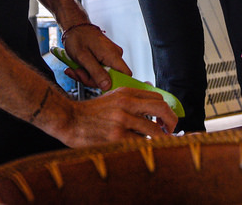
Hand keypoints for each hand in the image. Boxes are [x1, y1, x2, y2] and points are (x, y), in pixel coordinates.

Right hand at [59, 87, 178, 144]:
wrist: (69, 120)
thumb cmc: (91, 112)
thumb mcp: (112, 97)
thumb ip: (131, 99)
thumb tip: (152, 101)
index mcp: (126, 93)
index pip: (157, 98)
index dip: (167, 111)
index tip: (167, 120)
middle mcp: (126, 104)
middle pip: (161, 109)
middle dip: (171, 121)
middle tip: (171, 130)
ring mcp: (121, 120)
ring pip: (153, 129)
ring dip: (160, 138)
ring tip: (158, 142)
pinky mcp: (116, 136)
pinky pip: (139, 142)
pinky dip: (145, 146)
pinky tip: (144, 148)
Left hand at [62, 24, 128, 91]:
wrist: (74, 28)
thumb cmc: (78, 38)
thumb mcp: (83, 57)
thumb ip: (96, 72)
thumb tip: (107, 86)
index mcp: (113, 55)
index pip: (126, 74)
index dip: (117, 84)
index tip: (101, 86)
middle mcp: (115, 56)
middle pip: (110, 78)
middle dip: (91, 79)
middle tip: (78, 72)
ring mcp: (110, 57)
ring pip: (101, 76)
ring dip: (86, 75)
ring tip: (75, 68)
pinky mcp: (104, 58)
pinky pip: (98, 71)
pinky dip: (86, 71)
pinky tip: (77, 67)